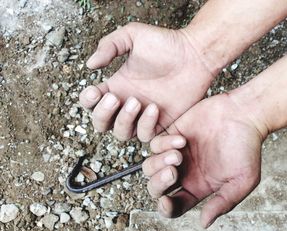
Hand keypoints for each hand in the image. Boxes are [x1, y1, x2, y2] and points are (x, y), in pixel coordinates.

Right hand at [79, 22, 214, 141]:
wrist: (195, 55)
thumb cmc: (166, 44)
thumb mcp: (133, 35)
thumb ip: (109, 45)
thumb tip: (90, 65)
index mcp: (117, 85)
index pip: (91, 102)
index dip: (88, 101)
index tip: (96, 91)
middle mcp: (126, 103)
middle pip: (101, 123)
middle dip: (103, 114)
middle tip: (114, 98)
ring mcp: (143, 115)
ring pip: (121, 133)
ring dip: (124, 120)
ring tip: (137, 101)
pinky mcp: (161, 123)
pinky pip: (146, 136)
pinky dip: (147, 125)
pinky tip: (155, 107)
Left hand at [142, 93, 266, 227]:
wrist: (243, 114)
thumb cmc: (247, 148)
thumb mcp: (242, 181)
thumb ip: (223, 202)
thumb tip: (204, 223)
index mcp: (198, 188)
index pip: (174, 206)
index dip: (166, 209)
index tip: (166, 202)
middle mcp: (184, 173)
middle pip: (156, 189)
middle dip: (158, 184)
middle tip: (173, 172)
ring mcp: (176, 154)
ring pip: (149, 168)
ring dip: (158, 164)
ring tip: (178, 154)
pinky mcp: (171, 135)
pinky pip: (154, 144)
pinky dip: (163, 144)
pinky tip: (182, 139)